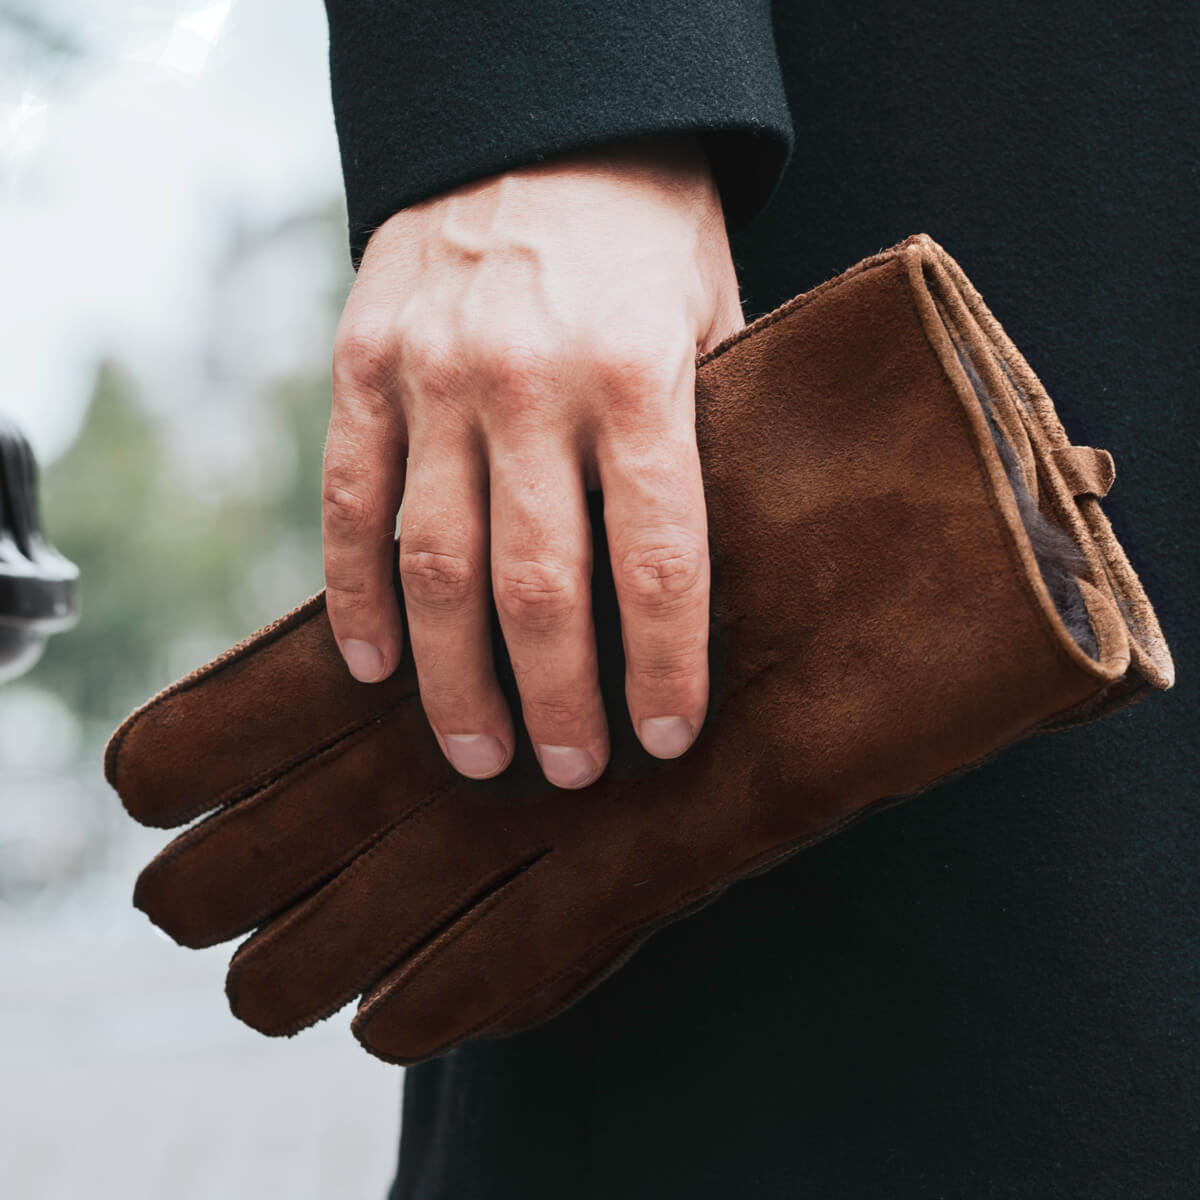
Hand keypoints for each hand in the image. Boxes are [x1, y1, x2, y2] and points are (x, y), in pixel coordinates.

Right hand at [322, 134, 744, 787]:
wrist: (540, 126)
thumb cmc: (646, 239)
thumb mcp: (712, 322)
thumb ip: (703, 442)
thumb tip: (704, 580)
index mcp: (639, 378)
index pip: (658, 560)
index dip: (665, 666)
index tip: (667, 740)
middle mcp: (529, 386)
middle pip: (538, 588)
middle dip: (556, 699)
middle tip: (566, 772)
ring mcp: (433, 378)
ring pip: (435, 565)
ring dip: (454, 679)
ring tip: (478, 753)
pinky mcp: (363, 367)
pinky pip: (349, 504)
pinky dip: (357, 596)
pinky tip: (376, 667)